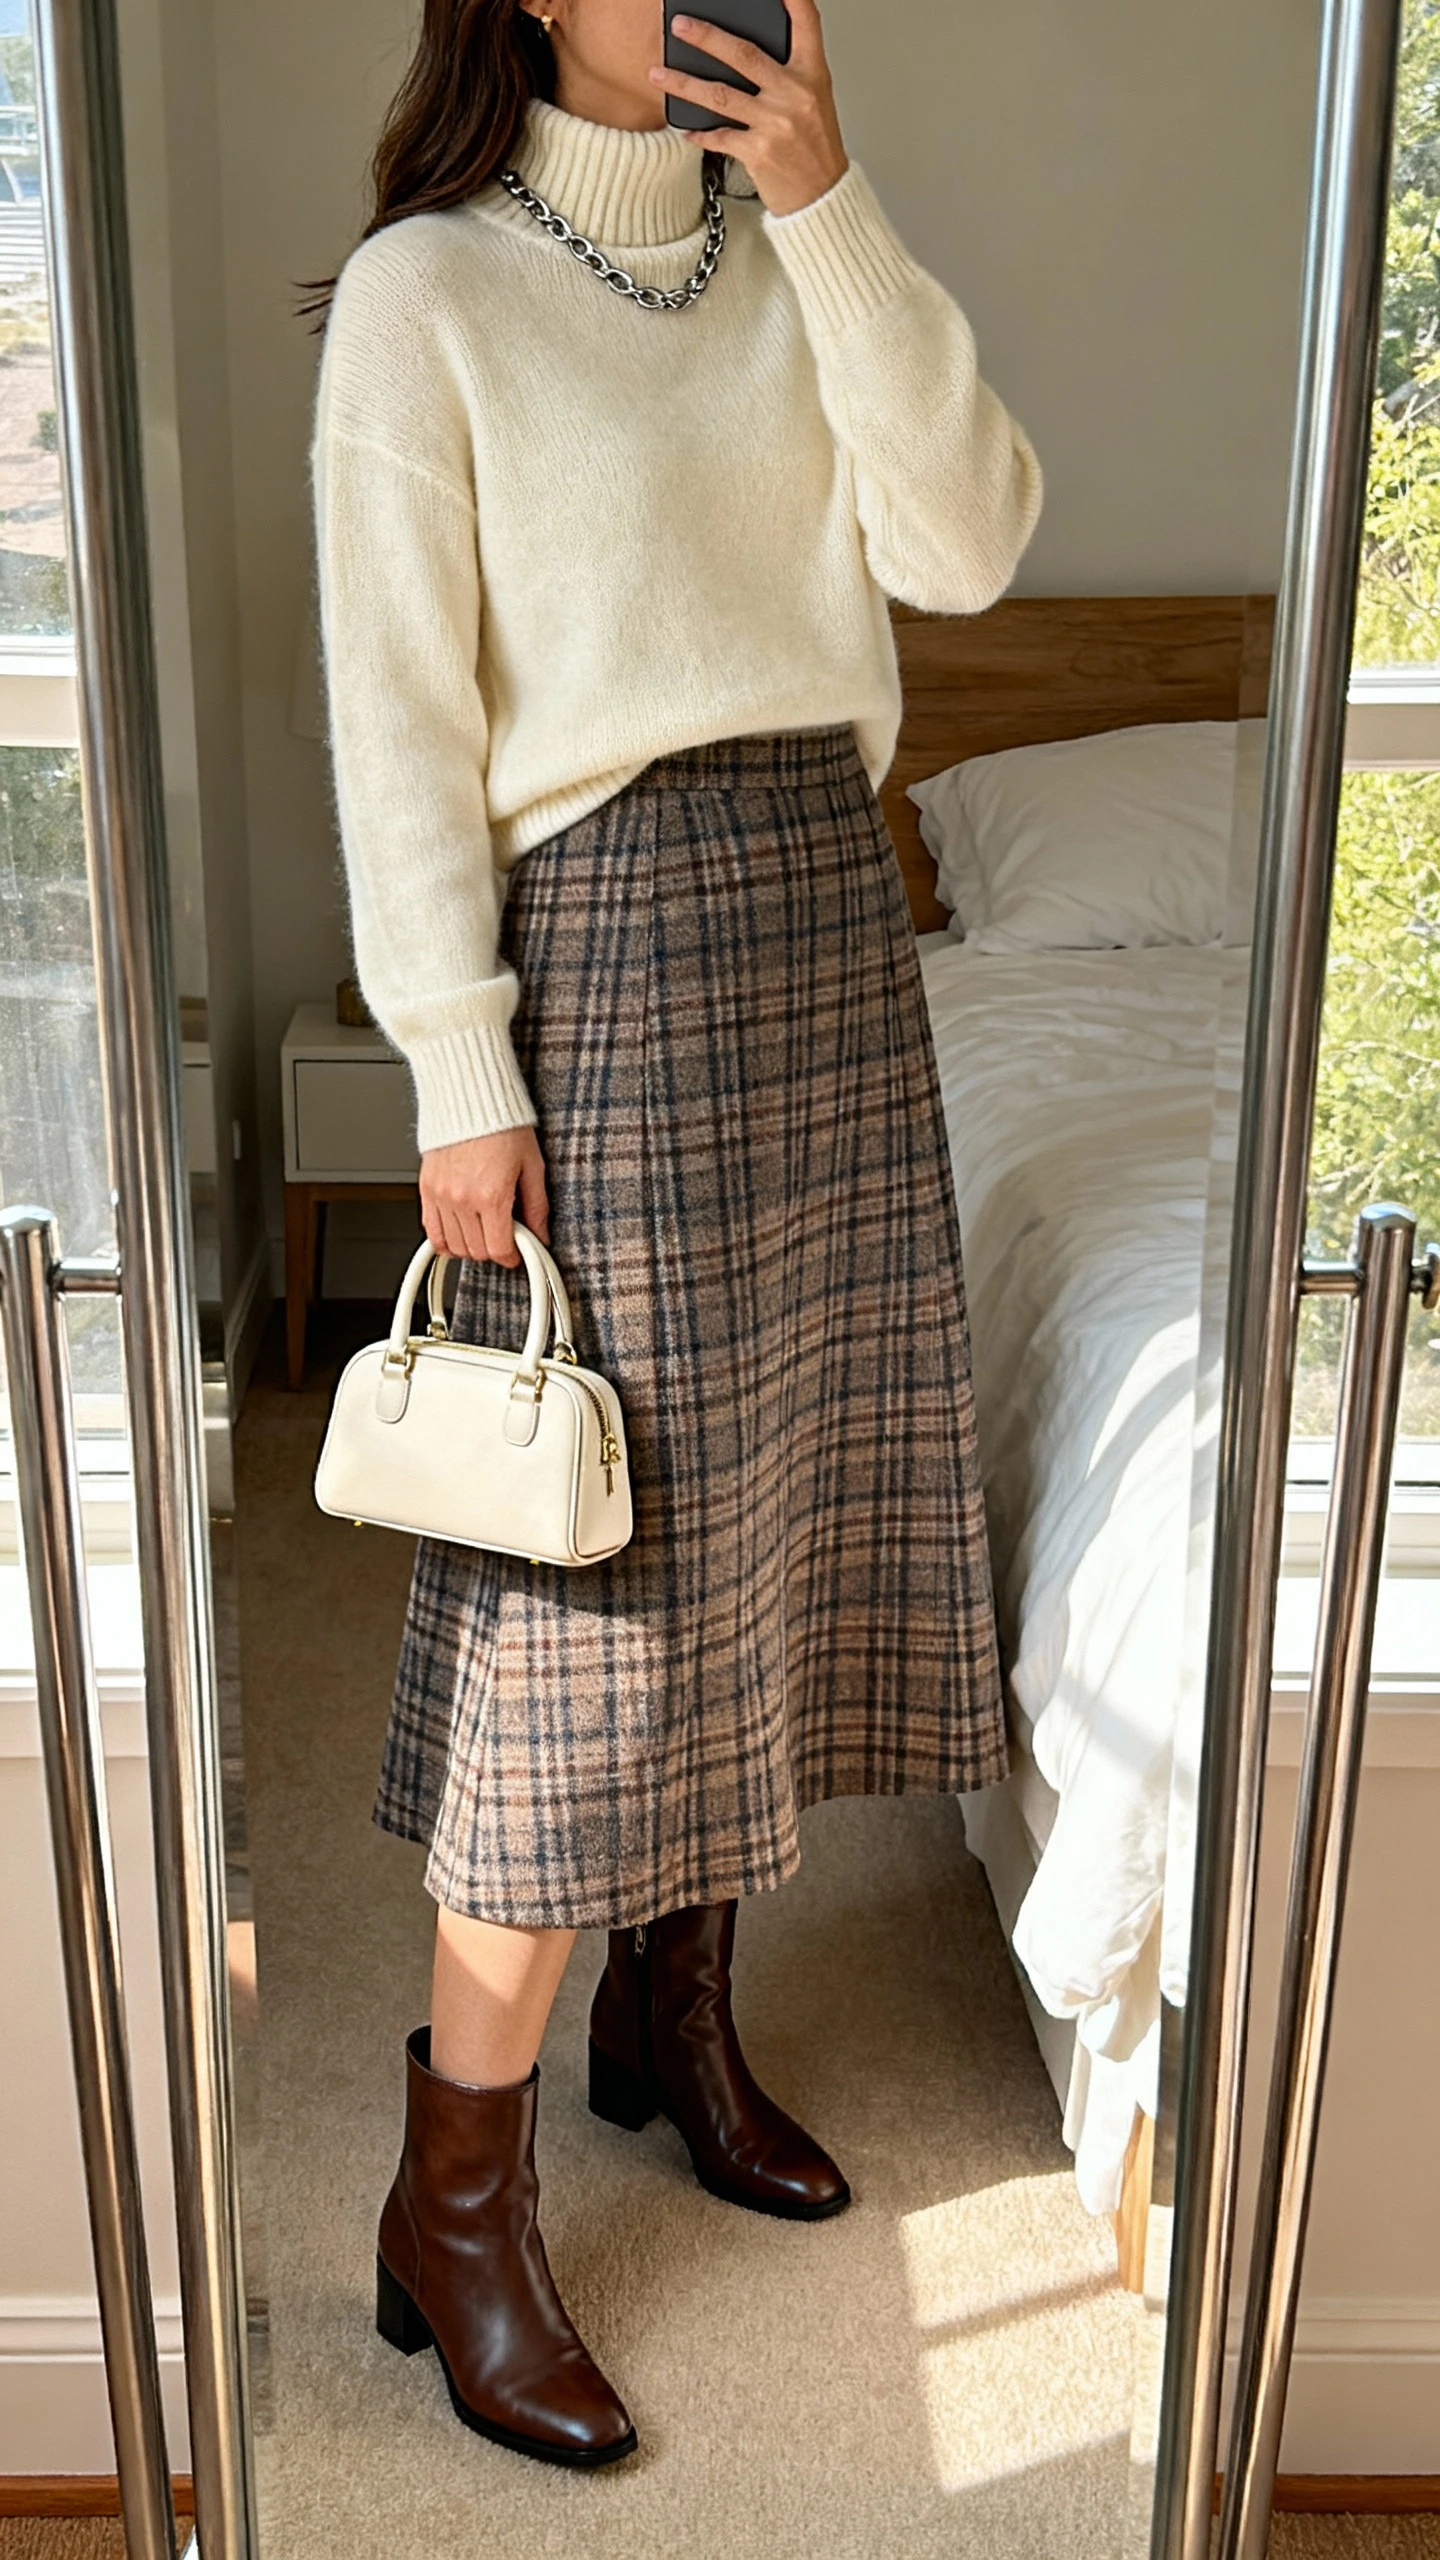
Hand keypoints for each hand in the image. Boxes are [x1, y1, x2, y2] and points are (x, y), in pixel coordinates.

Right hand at [419, 1126, 548, 1267]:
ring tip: (484, 1230)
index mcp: (492, 1195)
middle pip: (476, 1251)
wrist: (471, 1097)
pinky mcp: (426, 1188)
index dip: (511, 1257)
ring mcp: (441, 1195)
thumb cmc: (502, 1124)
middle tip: (504, 1235)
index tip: (517, 1252)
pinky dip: (445, 1239)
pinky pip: (431, 1231)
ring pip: (453, 1246)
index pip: (498, 1249)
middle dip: (493, 1250)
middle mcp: (463, 1198)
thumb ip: (537, 1206)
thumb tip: (541, 1234)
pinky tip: (459, 1232)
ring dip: (470, 1246)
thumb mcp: (533, 1165)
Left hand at [650, 0, 847, 217]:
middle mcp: (795, 94)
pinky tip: (684, 127)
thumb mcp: (815, 101)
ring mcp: (776, 123)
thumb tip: (742, 53)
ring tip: (658, 74)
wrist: (823, 199)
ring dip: (684, 83)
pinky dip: (698, 133)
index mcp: (813, 74)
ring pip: (720, 95)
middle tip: (680, 26)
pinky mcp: (759, 152)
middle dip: (706, 37)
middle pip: (744, 54)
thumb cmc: (816, 149)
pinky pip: (719, 136)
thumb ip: (788, 73)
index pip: (806, 22)